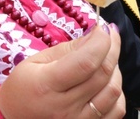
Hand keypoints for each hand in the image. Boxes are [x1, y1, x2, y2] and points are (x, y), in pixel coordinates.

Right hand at [0, 24, 124, 118]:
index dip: (102, 41)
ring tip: (104, 61)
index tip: (103, 28)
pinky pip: (116, 111)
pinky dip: (116, 93)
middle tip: (109, 37)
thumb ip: (69, 48)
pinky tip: (105, 83)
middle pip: (103, 74)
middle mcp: (64, 108)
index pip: (86, 62)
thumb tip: (96, 34)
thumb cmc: (23, 89)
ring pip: (114, 92)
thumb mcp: (37, 61)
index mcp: (47, 86)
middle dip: (112, 48)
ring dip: (115, 70)